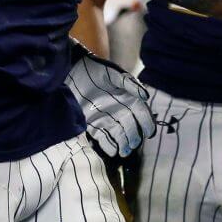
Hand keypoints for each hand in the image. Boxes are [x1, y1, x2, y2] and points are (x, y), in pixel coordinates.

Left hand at [65, 40, 156, 157]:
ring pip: (119, 136)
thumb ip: (130, 84)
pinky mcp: (94, 124)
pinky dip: (108, 146)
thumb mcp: (114, 74)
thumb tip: (146, 96)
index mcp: (129, 99)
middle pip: (131, 128)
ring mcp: (107, 119)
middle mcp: (120, 111)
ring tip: (124, 152)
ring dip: (123, 145)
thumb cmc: (96, 70)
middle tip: (133, 145)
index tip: (149, 133)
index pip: (142, 114)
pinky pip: (103, 138)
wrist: (73, 71)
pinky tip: (111, 151)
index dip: (147, 124)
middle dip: (134, 138)